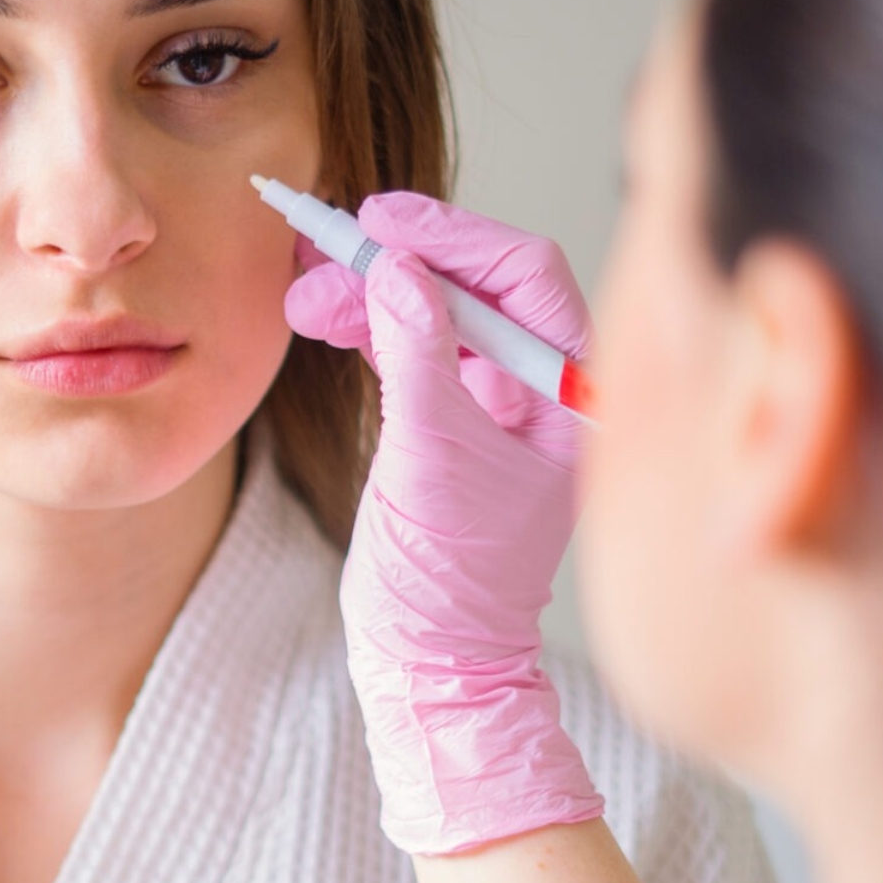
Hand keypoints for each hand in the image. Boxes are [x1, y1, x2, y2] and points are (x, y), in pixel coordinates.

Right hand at [285, 191, 603, 852]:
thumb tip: (397, 268)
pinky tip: (326, 315)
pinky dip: (371, 329)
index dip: (454, 238)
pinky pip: (417, 350)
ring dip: (372, 294)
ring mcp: (502, 407)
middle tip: (331, 244)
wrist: (431, 661)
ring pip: (439, 314)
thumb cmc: (450, 583)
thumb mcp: (429, 459)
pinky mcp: (456, 424)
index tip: (384, 221)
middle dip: (402, 262)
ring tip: (305, 292)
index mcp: (576, 399)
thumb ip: (417, 357)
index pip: (528, 279)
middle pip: (479, 286)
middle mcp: (549, 392)